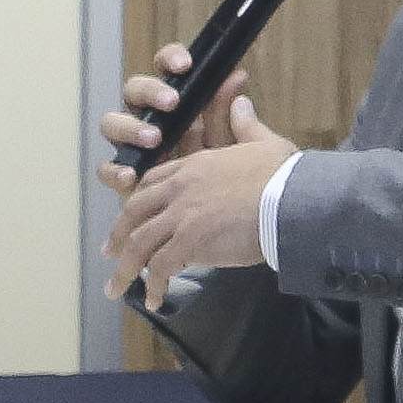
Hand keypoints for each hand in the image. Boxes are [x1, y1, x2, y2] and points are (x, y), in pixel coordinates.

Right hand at [96, 41, 255, 176]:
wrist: (206, 216)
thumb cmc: (214, 173)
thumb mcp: (224, 140)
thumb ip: (225, 110)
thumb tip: (237, 75)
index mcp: (173, 101)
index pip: (164, 69)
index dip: (170, 59)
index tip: (186, 64)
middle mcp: (147, 117)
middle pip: (134, 90)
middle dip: (150, 92)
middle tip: (172, 102)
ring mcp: (130, 144)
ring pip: (112, 122)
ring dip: (131, 127)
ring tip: (154, 139)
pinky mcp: (121, 174)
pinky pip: (106, 167)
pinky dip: (115, 170)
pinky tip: (131, 175)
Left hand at [100, 89, 294, 302]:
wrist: (291, 199)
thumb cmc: (284, 174)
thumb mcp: (264, 143)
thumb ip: (246, 125)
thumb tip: (240, 102)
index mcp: (194, 166)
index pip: (152, 182)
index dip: (138, 201)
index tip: (132, 217)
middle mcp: (180, 189)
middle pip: (135, 211)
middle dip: (119, 235)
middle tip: (112, 254)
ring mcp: (181, 215)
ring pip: (139, 243)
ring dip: (126, 268)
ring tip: (118, 288)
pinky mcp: (190, 241)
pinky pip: (161, 267)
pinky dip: (155, 286)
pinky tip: (155, 300)